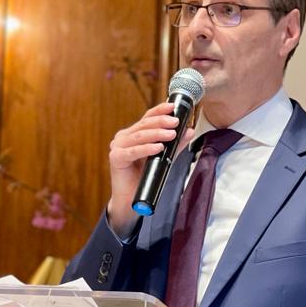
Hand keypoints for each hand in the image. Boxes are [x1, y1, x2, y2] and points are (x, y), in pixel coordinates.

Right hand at [107, 102, 194, 236]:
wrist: (130, 200)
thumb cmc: (145, 177)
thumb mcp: (163, 157)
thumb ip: (175, 144)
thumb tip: (189, 131)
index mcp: (133, 133)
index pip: (147, 117)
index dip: (159, 111)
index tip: (173, 106)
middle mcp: (124, 137)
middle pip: (144, 125)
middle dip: (161, 122)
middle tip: (176, 122)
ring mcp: (118, 146)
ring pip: (139, 136)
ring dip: (157, 134)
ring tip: (171, 135)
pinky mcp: (116, 158)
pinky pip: (133, 151)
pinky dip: (146, 149)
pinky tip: (158, 147)